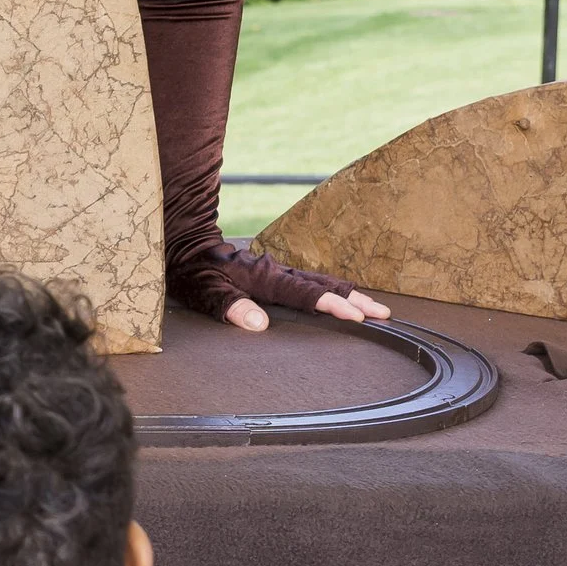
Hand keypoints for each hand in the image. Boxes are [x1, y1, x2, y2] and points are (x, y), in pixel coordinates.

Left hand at [171, 242, 392, 331]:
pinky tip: (339, 296)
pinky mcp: (272, 272)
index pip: (307, 294)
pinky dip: (331, 289)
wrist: (182, 241)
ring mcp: (276, 270)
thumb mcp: (203, 289)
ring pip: (320, 281)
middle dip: (356, 300)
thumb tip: (260, 325)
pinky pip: (309, 280)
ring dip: (348, 294)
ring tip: (373, 307)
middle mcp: (276, 272)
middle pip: (324, 285)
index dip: (333, 306)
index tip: (359, 317)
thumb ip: (231, 306)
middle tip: (384, 314)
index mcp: (265, 278)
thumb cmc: (190, 268)